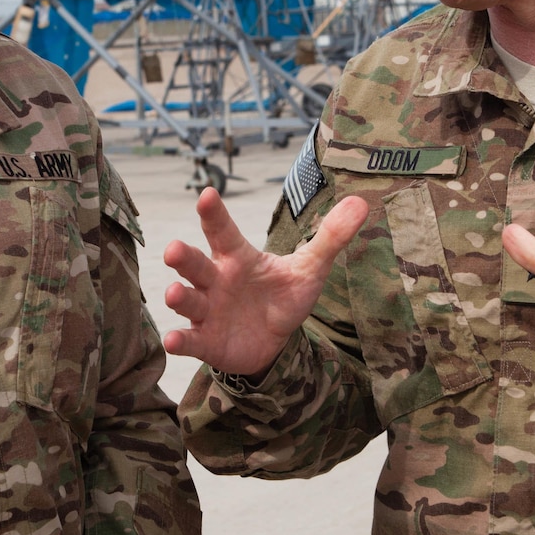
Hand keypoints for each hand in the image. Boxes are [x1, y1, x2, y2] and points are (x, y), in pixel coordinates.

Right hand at [161, 188, 367, 377]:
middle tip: (173, 249)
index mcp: (238, 257)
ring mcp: (208, 311)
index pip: (223, 231)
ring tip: (174, 294)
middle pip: (195, 264)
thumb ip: (330, 237)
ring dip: (179, 297)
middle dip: (183, 257)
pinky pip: (190, 339)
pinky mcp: (206, 341)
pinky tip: (173, 341)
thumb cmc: (283, 296)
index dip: (214, 213)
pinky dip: (180, 340)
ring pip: (188, 300)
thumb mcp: (309, 269)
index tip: (207, 194)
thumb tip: (360, 203)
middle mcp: (216, 280)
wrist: (274, 341)